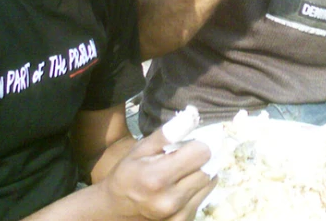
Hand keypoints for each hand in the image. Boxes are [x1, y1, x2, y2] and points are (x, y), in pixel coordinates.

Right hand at [97, 126, 215, 219]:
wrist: (115, 211)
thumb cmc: (127, 174)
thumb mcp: (141, 149)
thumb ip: (167, 133)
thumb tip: (193, 115)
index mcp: (157, 178)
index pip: (202, 153)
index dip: (202, 141)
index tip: (195, 138)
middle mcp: (171, 200)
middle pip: (208, 168)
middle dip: (202, 156)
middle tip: (189, 152)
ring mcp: (179, 215)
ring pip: (210, 182)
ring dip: (202, 171)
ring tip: (185, 168)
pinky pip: (204, 196)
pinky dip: (198, 186)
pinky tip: (183, 183)